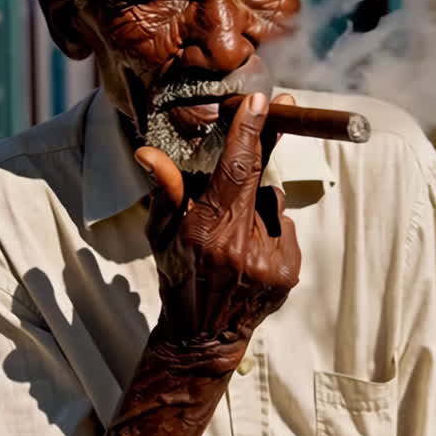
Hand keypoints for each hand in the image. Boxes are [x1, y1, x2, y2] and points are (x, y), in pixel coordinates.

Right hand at [135, 92, 300, 352]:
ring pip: (274, 202)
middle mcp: (242, 245)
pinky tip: (251, 246)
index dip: (249, 132)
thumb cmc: (177, 275)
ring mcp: (270, 261)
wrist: (204, 335)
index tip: (260, 100)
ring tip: (236, 224)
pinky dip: (270, 227)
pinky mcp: (288, 272)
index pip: (234, 170)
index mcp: (207, 231)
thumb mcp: (160, 233)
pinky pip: (284, 227)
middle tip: (284, 106)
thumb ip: (164, 191)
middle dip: (269, 139)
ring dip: (259, 200)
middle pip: (263, 176)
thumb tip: (147, 151)